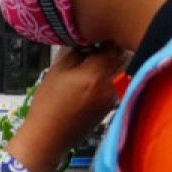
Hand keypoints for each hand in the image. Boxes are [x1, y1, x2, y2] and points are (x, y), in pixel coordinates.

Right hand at [8, 46, 126, 171]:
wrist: (49, 138)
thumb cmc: (48, 104)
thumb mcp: (57, 70)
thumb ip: (76, 51)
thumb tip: (89, 37)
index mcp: (96, 74)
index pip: (113, 44)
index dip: (104, 35)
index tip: (93, 33)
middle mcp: (111, 85)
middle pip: (124, 55)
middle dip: (112, 47)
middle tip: (95, 45)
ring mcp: (115, 96)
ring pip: (123, 68)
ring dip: (113, 61)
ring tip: (93, 61)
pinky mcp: (114, 104)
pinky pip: (119, 81)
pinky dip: (111, 74)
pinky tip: (93, 77)